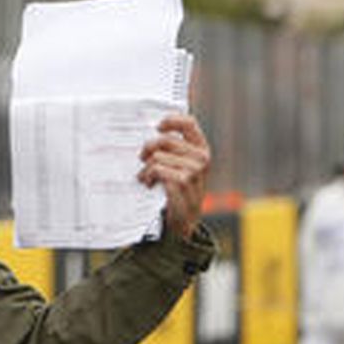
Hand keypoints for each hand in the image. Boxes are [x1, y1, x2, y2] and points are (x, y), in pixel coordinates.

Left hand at [139, 113, 210, 240]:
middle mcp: (201, 158)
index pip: (189, 123)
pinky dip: (147, 176)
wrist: (184, 222)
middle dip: (148, 149)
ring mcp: (194, 171)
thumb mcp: (180, 167)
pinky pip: (156, 169)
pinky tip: (148, 184)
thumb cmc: (178, 191)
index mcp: (202, 149)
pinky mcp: (182, 182)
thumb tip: (150, 131)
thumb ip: (173, 150)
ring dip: (146, 168)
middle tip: (142, 159)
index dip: (171, 120)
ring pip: (157, 156)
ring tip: (146, 178)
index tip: (157, 127)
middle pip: (165, 140)